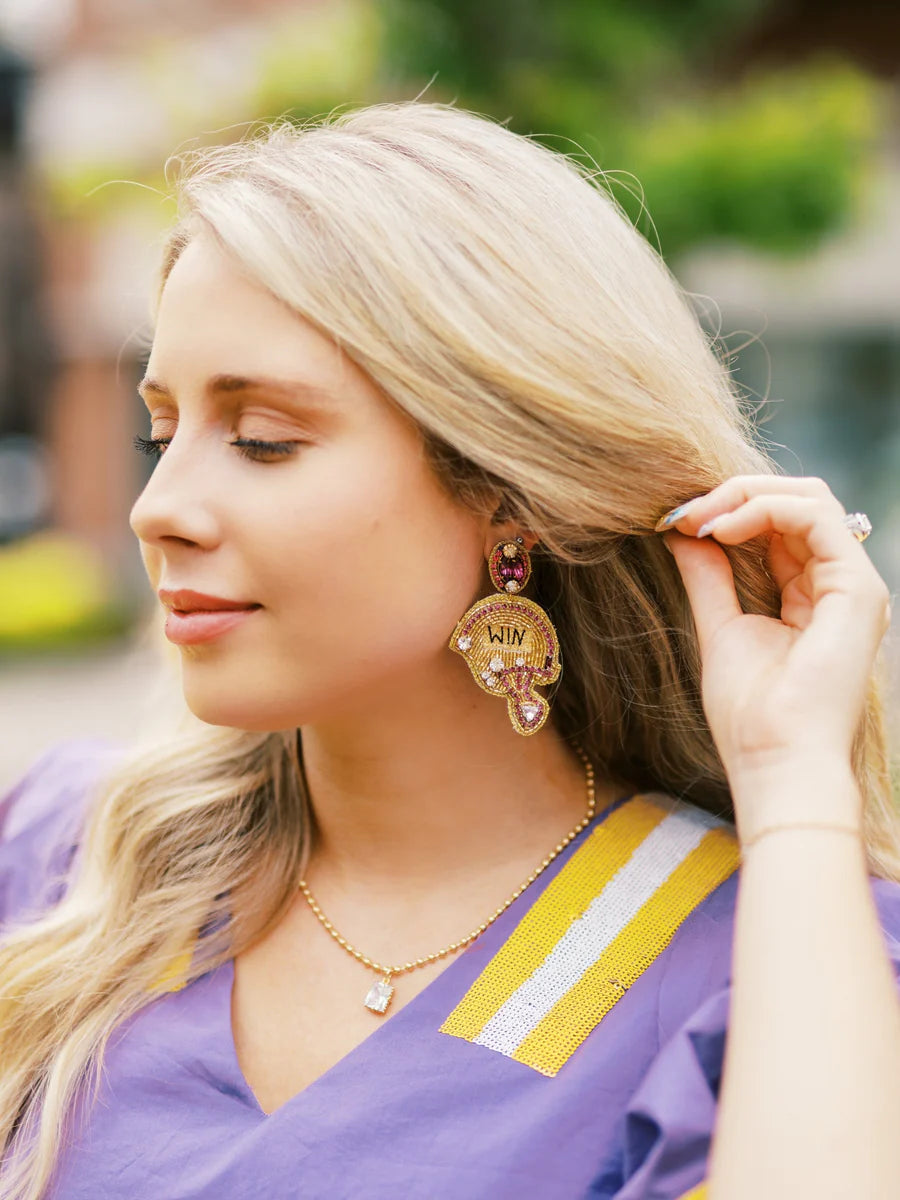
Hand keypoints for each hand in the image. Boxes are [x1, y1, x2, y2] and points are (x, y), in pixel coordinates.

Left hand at [658, 475, 890, 789]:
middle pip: (795, 502)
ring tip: (697, 519)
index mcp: (810, 595)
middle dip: (733, 494)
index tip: (674, 521)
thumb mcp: (720, 627)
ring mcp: (853, 585)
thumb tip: (682, 531)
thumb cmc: (751, 716)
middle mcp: (837, 585)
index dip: (727, 510)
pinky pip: (815, 516)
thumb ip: (708, 577)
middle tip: (681, 512)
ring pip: (808, 498)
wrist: (776, 762)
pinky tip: (720, 530)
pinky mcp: (858, 588)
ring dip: (743, 496)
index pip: (777, 525)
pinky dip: (763, 509)